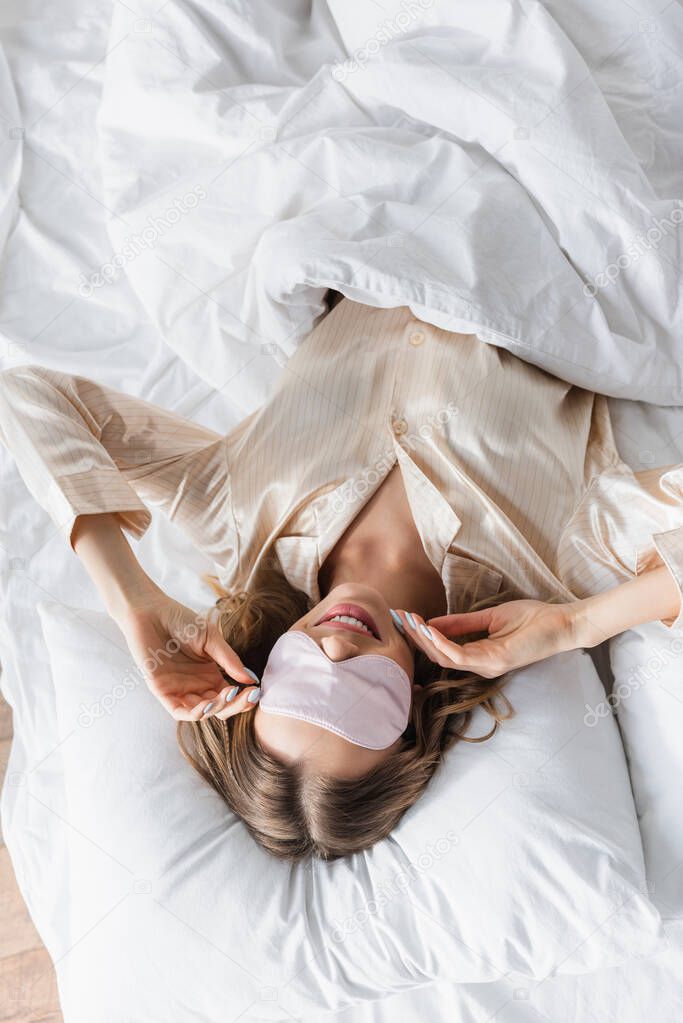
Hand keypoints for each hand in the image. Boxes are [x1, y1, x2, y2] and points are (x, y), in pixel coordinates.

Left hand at [118, 593, 260, 720]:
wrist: (151, 611)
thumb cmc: (181, 621)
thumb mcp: (211, 638)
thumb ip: (229, 660)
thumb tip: (251, 679)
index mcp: (210, 675)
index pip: (231, 695)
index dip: (244, 698)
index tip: (257, 691)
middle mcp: (197, 686)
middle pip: (220, 707)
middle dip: (235, 705)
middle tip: (247, 696)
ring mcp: (180, 690)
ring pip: (202, 712)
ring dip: (217, 709)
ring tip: (228, 696)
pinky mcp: (162, 691)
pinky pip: (179, 711)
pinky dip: (194, 713)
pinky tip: (208, 705)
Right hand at [394, 600, 576, 678]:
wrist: (561, 623)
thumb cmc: (532, 620)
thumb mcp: (490, 618)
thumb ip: (462, 623)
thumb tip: (434, 622)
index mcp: (479, 656)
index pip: (442, 650)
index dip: (421, 636)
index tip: (404, 618)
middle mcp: (480, 665)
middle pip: (438, 656)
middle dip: (416, 637)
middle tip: (398, 619)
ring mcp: (486, 665)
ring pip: (445, 657)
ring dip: (424, 639)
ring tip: (409, 621)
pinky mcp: (494, 660)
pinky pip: (460, 655)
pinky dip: (442, 643)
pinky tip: (430, 628)